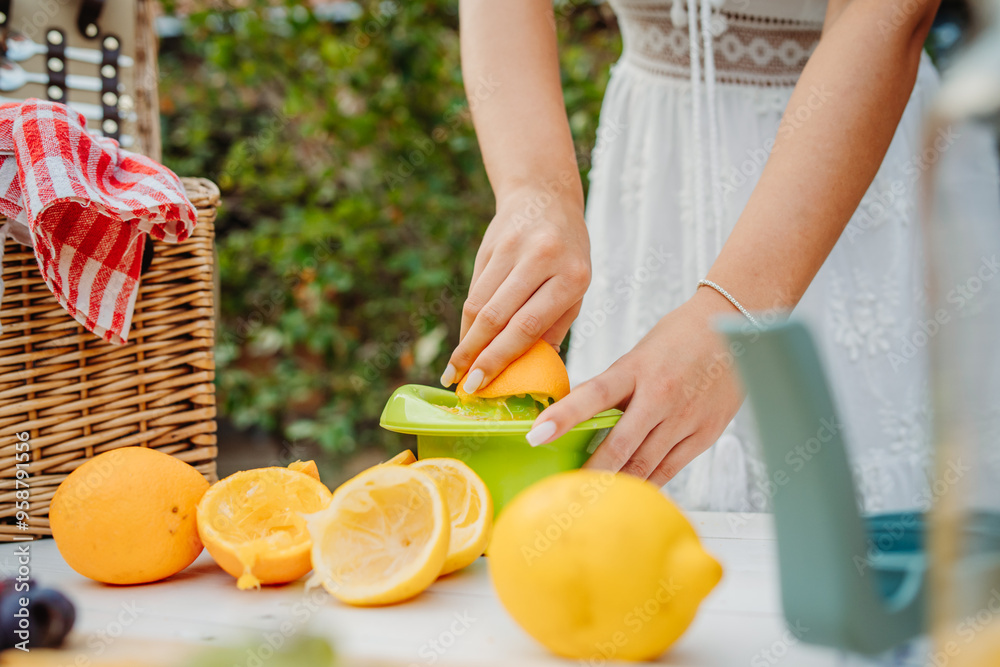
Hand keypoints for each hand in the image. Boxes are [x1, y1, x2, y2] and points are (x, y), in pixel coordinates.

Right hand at [441, 184, 590, 392]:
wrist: (546, 196)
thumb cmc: (567, 253)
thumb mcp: (576, 288)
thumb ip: (554, 327)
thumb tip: (531, 372)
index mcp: (572, 277)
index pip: (528, 326)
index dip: (500, 358)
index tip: (481, 384)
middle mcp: (542, 259)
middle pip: (497, 317)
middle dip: (476, 356)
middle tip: (461, 385)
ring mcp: (514, 249)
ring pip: (479, 304)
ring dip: (465, 341)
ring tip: (454, 369)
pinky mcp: (491, 244)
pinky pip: (475, 289)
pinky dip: (467, 320)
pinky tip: (464, 339)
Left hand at [525, 288, 745, 485]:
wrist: (734, 329)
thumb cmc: (678, 340)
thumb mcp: (638, 356)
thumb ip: (613, 388)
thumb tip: (579, 420)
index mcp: (636, 369)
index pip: (593, 394)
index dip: (563, 415)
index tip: (536, 434)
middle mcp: (660, 395)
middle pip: (620, 444)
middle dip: (591, 472)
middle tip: (565, 492)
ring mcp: (685, 417)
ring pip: (644, 464)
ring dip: (616, 484)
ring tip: (591, 501)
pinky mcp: (705, 434)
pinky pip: (670, 468)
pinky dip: (647, 483)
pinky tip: (629, 493)